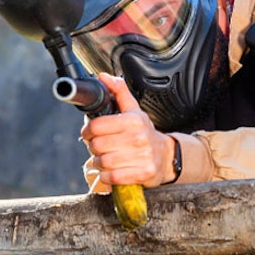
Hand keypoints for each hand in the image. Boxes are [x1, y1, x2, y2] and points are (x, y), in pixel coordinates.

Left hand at [80, 73, 175, 192]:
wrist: (166, 156)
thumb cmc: (145, 133)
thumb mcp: (134, 111)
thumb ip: (118, 92)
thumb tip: (103, 77)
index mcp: (133, 120)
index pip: (97, 125)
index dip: (88, 130)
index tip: (89, 133)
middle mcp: (138, 137)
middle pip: (97, 145)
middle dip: (94, 148)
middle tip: (100, 147)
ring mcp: (142, 157)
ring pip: (103, 162)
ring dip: (100, 163)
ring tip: (107, 159)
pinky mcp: (142, 174)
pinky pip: (112, 177)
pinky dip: (107, 176)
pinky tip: (112, 171)